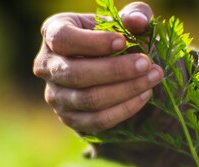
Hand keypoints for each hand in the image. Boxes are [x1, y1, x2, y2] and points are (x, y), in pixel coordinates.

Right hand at [33, 2, 163, 134]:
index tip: (122, 42)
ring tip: (152, 78)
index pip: (63, 39)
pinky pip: (95, 120)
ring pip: (87, 99)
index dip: (92, 43)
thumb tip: (139, 22)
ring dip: (124, 90)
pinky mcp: (69, 118)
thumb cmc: (110, 37)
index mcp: (52, 33)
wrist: (104, 68)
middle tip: (146, 64)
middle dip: (115, 70)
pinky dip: (122, 110)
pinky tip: (143, 95)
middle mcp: (46, 66)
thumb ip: (133, 15)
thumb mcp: (120, 21)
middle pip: (75, 74)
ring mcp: (54, 95)